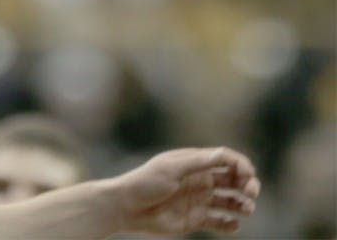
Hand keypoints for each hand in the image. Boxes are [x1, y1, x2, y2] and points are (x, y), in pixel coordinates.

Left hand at [113, 146, 260, 234]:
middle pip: (232, 179)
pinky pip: (219, 222)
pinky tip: (233, 225)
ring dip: (243, 204)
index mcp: (195, 162)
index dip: (240, 164)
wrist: (129, 207)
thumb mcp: (172, 168)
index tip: (249, 173)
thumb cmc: (147, 182)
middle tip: (252, 192)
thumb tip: (223, 154)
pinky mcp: (196, 219)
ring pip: (230, 201)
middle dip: (247, 184)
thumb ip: (198, 163)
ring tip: (247, 209)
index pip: (225, 159)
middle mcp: (201, 179)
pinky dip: (230, 225)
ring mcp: (199, 199)